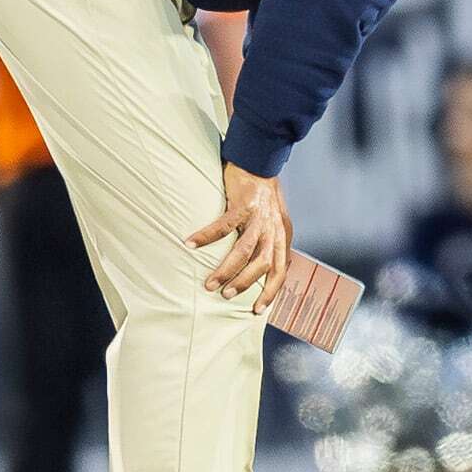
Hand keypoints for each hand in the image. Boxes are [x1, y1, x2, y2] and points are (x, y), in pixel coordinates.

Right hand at [187, 162, 293, 312]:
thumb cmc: (263, 194)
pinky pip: (224, 225)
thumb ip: (271, 242)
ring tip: (209, 283)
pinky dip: (206, 236)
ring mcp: (259, 217)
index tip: (257, 309)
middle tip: (225, 296)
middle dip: (245, 283)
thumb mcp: (274, 221)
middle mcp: (273, 229)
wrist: (259, 161)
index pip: (281, 270)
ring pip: (245, 250)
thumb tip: (264, 266)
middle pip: (263, 264)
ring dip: (227, 269)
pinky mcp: (243, 204)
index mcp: (281, 235)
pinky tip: (190, 244)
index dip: (272, 291)